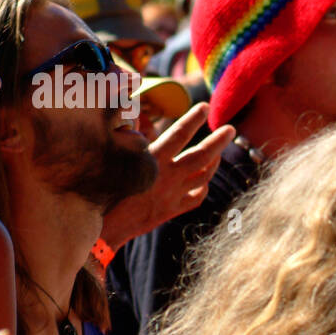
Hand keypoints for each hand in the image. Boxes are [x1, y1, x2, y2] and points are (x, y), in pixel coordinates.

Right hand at [101, 102, 233, 246]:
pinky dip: (203, 186)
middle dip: (218, 141)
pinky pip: (196, 197)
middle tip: (231, 129)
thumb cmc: (105, 189)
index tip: (205, 106)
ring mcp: (172, 195)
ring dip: (214, 162)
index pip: (179, 133)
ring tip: (218, 152)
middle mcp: (167, 176)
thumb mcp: (117, 159)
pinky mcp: (171, 210)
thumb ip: (132, 139)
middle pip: (201, 156)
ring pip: (203, 177)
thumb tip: (137, 120)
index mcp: (152, 160)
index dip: (193, 118)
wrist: (105, 227)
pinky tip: (204, 180)